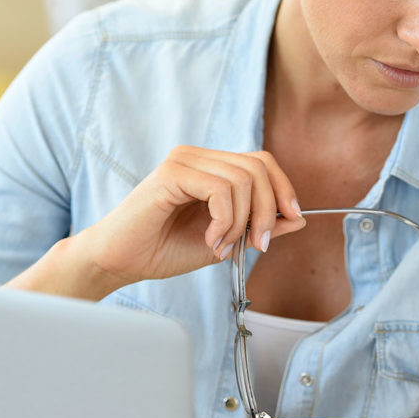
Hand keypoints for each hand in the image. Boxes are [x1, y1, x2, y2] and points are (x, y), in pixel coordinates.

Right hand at [77, 145, 305, 288]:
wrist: (120, 261)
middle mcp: (197, 155)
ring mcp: (183, 160)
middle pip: (258, 167)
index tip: (291, 220)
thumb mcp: (225, 240)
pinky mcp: (172, 172)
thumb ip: (258, 227)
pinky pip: (221, 189)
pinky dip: (226, 220)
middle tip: (255, 245)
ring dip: (242, 222)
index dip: (283, 188)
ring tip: (221, 245)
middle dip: (268, 210)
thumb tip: (298, 218)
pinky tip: (211, 239)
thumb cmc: (163, 250)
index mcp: (209, 166)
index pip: (261, 161)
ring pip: (243, 179)